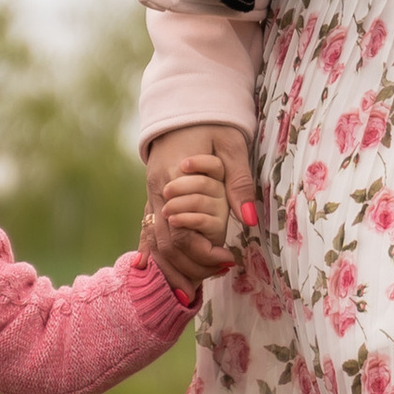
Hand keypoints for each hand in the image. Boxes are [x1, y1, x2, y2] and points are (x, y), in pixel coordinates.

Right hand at [142, 122, 256, 288]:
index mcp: (177, 178)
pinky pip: (146, 226)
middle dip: (189, 267)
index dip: (203, 252)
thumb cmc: (213, 120)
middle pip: (166, 242)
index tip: (227, 260)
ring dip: (170, 266)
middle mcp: (159, 190)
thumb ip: (239, 182)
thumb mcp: (233, 146)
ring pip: (154, 239)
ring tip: (186, 292)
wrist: (184, 101)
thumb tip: (250, 220)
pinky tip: (143, 270)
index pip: (183, 230)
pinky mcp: (152, 192)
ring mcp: (152, 192)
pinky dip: (148, 249)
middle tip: (214, 280)